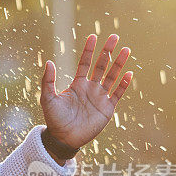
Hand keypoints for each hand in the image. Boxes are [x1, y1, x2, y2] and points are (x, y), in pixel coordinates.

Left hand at [40, 34, 132, 148]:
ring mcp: (100, 97)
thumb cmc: (54, 119)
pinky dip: (123, 84)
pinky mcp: (107, 108)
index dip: (89, 50)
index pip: (85, 63)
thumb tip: (49, 62)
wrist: (64, 138)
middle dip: (108, 51)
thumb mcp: (47, 98)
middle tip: (114, 36)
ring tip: (126, 49)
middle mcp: (90, 88)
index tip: (93, 37)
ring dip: (119, 63)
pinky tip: (128, 73)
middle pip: (102, 66)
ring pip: (112, 77)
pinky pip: (118, 94)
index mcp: (77, 84)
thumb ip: (47, 81)